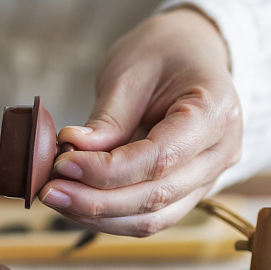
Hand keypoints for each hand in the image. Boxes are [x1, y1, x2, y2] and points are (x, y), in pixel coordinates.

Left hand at [38, 8, 241, 235]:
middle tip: (48, 190)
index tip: (62, 164)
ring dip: (99, 216)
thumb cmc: (162, 53)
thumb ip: (107, 119)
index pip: (160, 159)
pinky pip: (150, 217)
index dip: (107, 170)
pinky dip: (109, 216)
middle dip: (96, 200)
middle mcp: (222, 152)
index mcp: (216, 112)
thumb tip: (73, 153)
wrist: (191, 52)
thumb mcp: (129, 72)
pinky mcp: (188, 191)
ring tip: (56, 197)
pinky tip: (74, 201)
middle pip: (157, 196)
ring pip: (153, 218)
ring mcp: (209, 177)